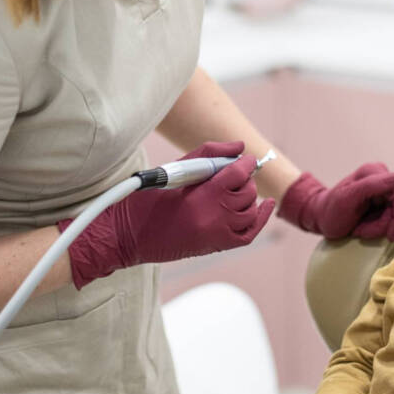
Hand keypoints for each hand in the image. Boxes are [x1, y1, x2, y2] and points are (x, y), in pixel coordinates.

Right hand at [60, 141, 274, 288]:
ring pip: (249, 211)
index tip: (245, 158)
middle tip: (234, 173)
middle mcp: (212, 219)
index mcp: (200, 198)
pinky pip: (249, 234)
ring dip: (247, 198)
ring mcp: (216, 235)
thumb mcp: (173, 171)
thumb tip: (239, 147)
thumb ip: (208, 154)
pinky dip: (260, 219)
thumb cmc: (145, 202)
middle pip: (246, 192)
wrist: (128, 237)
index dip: (245, 163)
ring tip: (235, 189)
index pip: (237, 174)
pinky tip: (264, 205)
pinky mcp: (216, 246)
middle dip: (244, 179)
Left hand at [277, 164, 393, 241]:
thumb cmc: (330, 210)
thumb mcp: (346, 199)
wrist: (322, 219)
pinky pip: (390, 221)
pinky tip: (362, 228)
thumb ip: (370, 186)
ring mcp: (383, 192)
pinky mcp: (383, 204)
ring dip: (377, 229)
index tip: (387, 235)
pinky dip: (376, 229)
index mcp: (373, 172)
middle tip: (361, 232)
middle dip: (382, 225)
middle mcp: (381, 179)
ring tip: (358, 229)